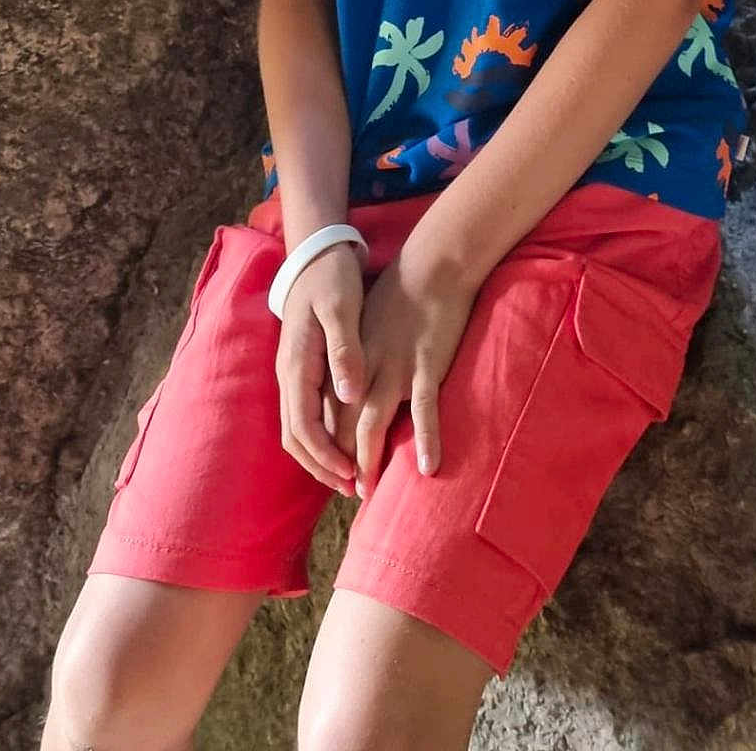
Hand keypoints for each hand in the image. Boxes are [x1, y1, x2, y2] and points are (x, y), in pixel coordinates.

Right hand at [274, 243, 366, 495]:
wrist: (316, 253)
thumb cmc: (331, 279)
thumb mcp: (342, 309)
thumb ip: (345, 351)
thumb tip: (350, 396)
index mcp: (295, 364)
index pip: (303, 427)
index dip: (326, 457)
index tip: (352, 475)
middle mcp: (288, 374)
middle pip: (296, 437)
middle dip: (321, 466)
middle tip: (353, 488)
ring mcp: (293, 372)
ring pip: (298, 427)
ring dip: (320, 455)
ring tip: (349, 474)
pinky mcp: (303, 367)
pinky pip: (306, 412)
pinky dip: (321, 436)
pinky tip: (343, 442)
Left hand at [331, 248, 477, 497]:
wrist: (433, 264)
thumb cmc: (400, 296)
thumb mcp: (365, 326)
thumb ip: (352, 360)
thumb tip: (345, 394)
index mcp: (347, 357)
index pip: (324, 409)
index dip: (323, 443)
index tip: (329, 468)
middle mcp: (364, 367)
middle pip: (343, 423)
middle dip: (340, 461)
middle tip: (343, 491)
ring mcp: (395, 368)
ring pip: (373, 422)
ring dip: (368, 459)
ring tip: (366, 490)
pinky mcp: (426, 366)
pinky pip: (424, 410)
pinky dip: (426, 439)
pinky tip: (427, 467)